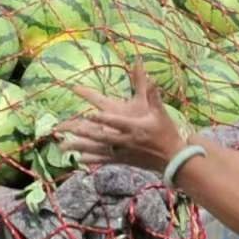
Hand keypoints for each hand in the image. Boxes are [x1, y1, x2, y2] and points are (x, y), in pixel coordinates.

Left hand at [54, 77, 185, 172]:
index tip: (90, 114)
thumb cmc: (166, 133)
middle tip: (70, 129)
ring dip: (82, 147)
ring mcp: (123, 152)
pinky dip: (92, 160)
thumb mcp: (160, 113)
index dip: (103, 119)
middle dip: (86, 133)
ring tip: (66, 145)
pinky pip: (104, 160)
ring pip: (99, 150)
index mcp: (135, 128)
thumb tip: (151, 78)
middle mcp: (126, 141)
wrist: (173, 158)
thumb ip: (153, 96)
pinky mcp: (123, 160)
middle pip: (103, 137)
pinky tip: (79, 160)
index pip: (116, 122)